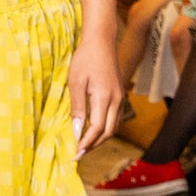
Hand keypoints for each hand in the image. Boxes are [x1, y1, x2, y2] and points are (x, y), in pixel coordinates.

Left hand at [68, 32, 122, 156]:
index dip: (87, 143)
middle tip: (78, 154)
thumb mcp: (76, 82)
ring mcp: (120, 98)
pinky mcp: (119, 95)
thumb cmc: (85, 58)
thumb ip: (78, 108)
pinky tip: (95, 132)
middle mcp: (116, 100)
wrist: (101, 41)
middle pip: (108, 132)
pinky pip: (116, 119)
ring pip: (114, 127)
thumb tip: (77, 131)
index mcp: (104, 97)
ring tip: (85, 146)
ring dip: (100, 139)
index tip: (75, 153)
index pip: (97, 128)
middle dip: (94, 145)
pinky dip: (106, 129)